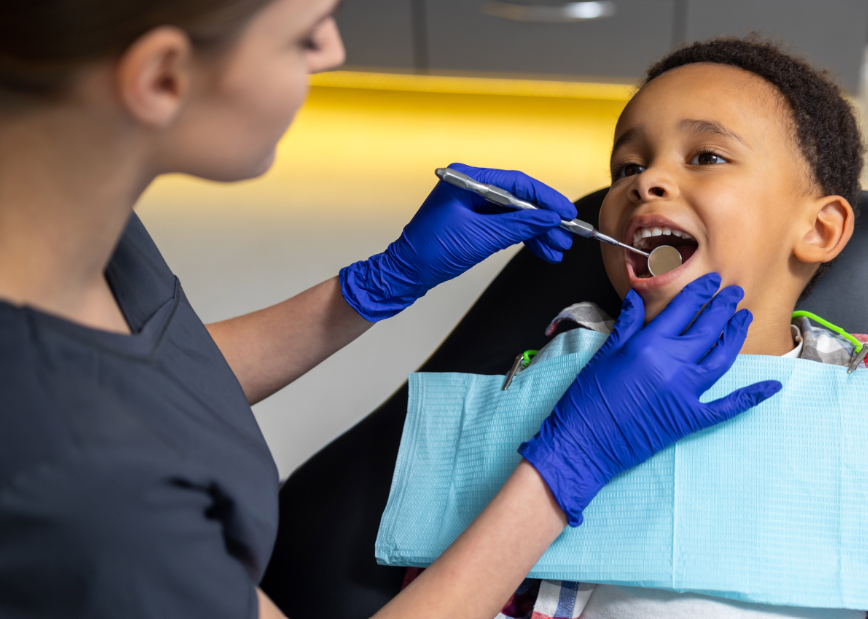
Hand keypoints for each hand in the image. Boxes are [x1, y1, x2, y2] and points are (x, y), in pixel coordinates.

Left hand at [339, 163, 576, 321]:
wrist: (405, 274)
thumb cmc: (431, 252)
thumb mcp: (481, 238)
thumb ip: (518, 226)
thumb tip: (548, 219)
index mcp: (467, 180)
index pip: (517, 183)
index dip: (546, 198)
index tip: (566, 212)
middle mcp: (470, 188)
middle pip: (519, 199)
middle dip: (544, 220)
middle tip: (566, 235)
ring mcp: (472, 206)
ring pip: (515, 215)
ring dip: (537, 233)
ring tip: (557, 249)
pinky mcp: (473, 222)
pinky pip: (505, 226)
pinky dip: (522, 238)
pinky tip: (541, 250)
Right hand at [519, 273, 782, 526]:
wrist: (584, 441)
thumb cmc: (587, 398)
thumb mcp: (603, 354)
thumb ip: (625, 325)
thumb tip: (635, 299)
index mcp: (648, 344)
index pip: (682, 309)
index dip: (700, 292)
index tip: (712, 280)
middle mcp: (672, 363)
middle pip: (707, 328)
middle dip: (724, 306)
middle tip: (734, 292)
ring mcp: (685, 391)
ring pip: (721, 357)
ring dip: (735, 336)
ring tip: (743, 319)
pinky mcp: (690, 417)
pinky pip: (727, 405)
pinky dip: (751, 396)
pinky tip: (771, 385)